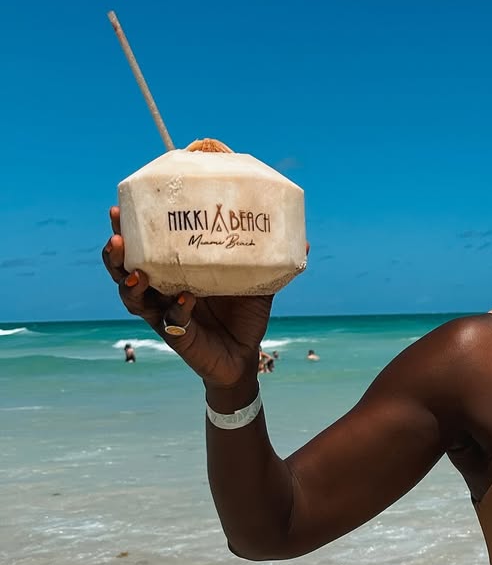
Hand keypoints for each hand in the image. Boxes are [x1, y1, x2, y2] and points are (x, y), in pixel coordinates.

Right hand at [101, 206, 272, 392]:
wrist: (245, 356)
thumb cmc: (243, 315)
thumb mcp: (256, 282)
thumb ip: (271, 260)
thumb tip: (303, 239)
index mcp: (174, 271)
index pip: (143, 246)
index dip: (128, 229)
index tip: (121, 208)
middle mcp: (162, 291)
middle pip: (124, 269)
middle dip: (116, 252)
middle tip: (117, 234)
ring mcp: (166, 314)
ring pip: (134, 298)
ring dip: (129, 283)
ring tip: (134, 270)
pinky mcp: (179, 336)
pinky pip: (173, 321)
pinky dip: (178, 309)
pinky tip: (184, 297)